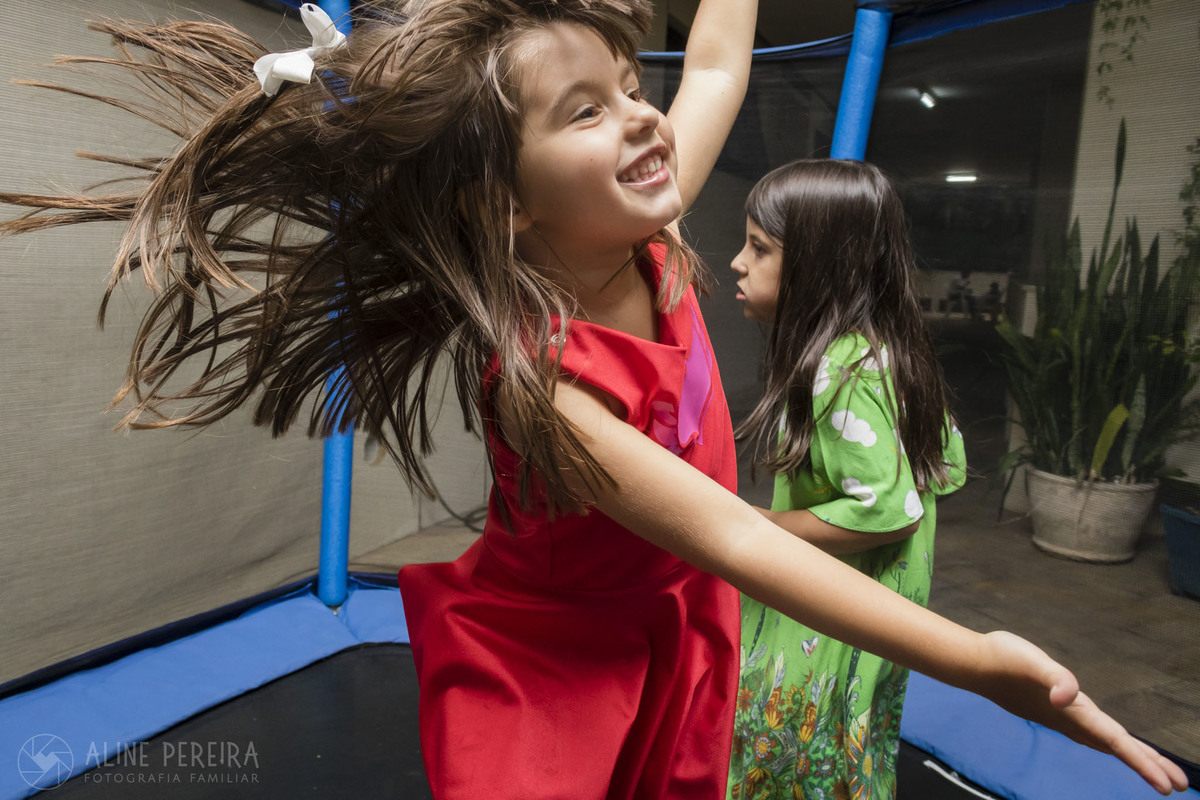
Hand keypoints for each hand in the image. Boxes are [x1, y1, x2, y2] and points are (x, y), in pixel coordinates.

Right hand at [977, 631, 1187, 794]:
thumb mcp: (1030, 660)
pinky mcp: (1056, 710)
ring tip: (1159, 771)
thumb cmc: (1004, 658)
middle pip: (1115, 747)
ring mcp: (1062, 717)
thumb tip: (1067, 696)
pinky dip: (1111, 743)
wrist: (975, 663)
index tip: (1168, 785)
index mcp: (1072, 711)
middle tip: (1179, 786)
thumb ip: (1052, 676)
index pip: (1115, 741)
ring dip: (1133, 757)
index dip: (1142, 762)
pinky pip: (1093, 733)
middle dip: (1147, 765)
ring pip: (1105, 743)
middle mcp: (1070, 719)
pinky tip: (1112, 744)